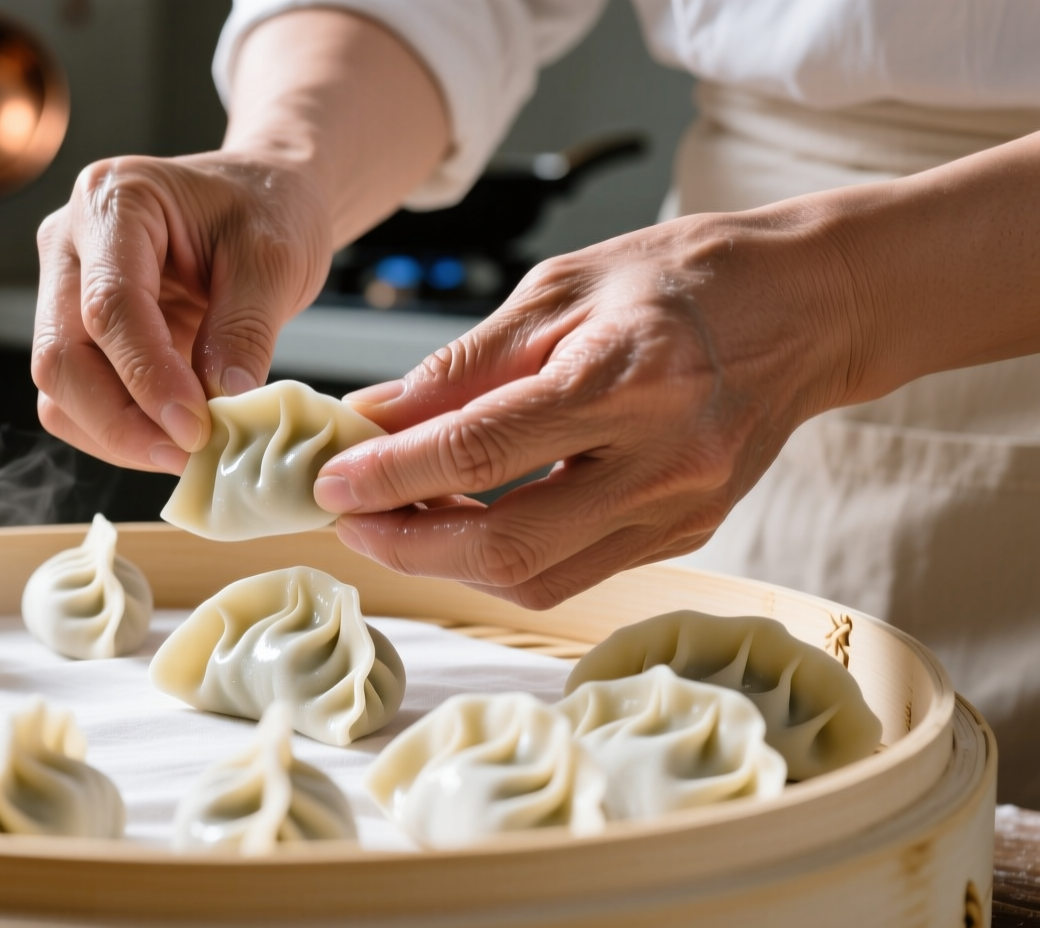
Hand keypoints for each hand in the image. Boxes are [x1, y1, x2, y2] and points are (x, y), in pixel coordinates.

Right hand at [32, 153, 331, 472]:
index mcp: (113, 201)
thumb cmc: (269, 209)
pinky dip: (118, 431)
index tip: (195, 427)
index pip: (109, 304)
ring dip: (116, 434)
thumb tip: (222, 401)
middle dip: (120, 419)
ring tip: (186, 450)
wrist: (264, 199)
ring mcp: (65, 290)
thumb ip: (245, 327)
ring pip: (59, 388)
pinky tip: (171, 436)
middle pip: (61, 355)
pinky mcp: (79, 333)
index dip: (146, 376)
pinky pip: (76, 400)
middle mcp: (69, 244)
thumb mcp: (276, 258)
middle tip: (189, 452)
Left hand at [313, 208, 870, 608]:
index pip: (480, 450)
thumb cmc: (682, 279)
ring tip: (395, 520)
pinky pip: (574, 573)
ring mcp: (683, 510)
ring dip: (447, 561)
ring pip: (537, 577)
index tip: (330, 481)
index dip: (390, 476)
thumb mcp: (559, 289)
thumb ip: (461, 366)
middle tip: (348, 517)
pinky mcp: (687, 535)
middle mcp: (665, 458)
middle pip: (507, 542)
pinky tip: (462, 523)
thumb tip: (370, 420)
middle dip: (407, 542)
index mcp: (627, 376)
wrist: (811, 305)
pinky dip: (503, 558)